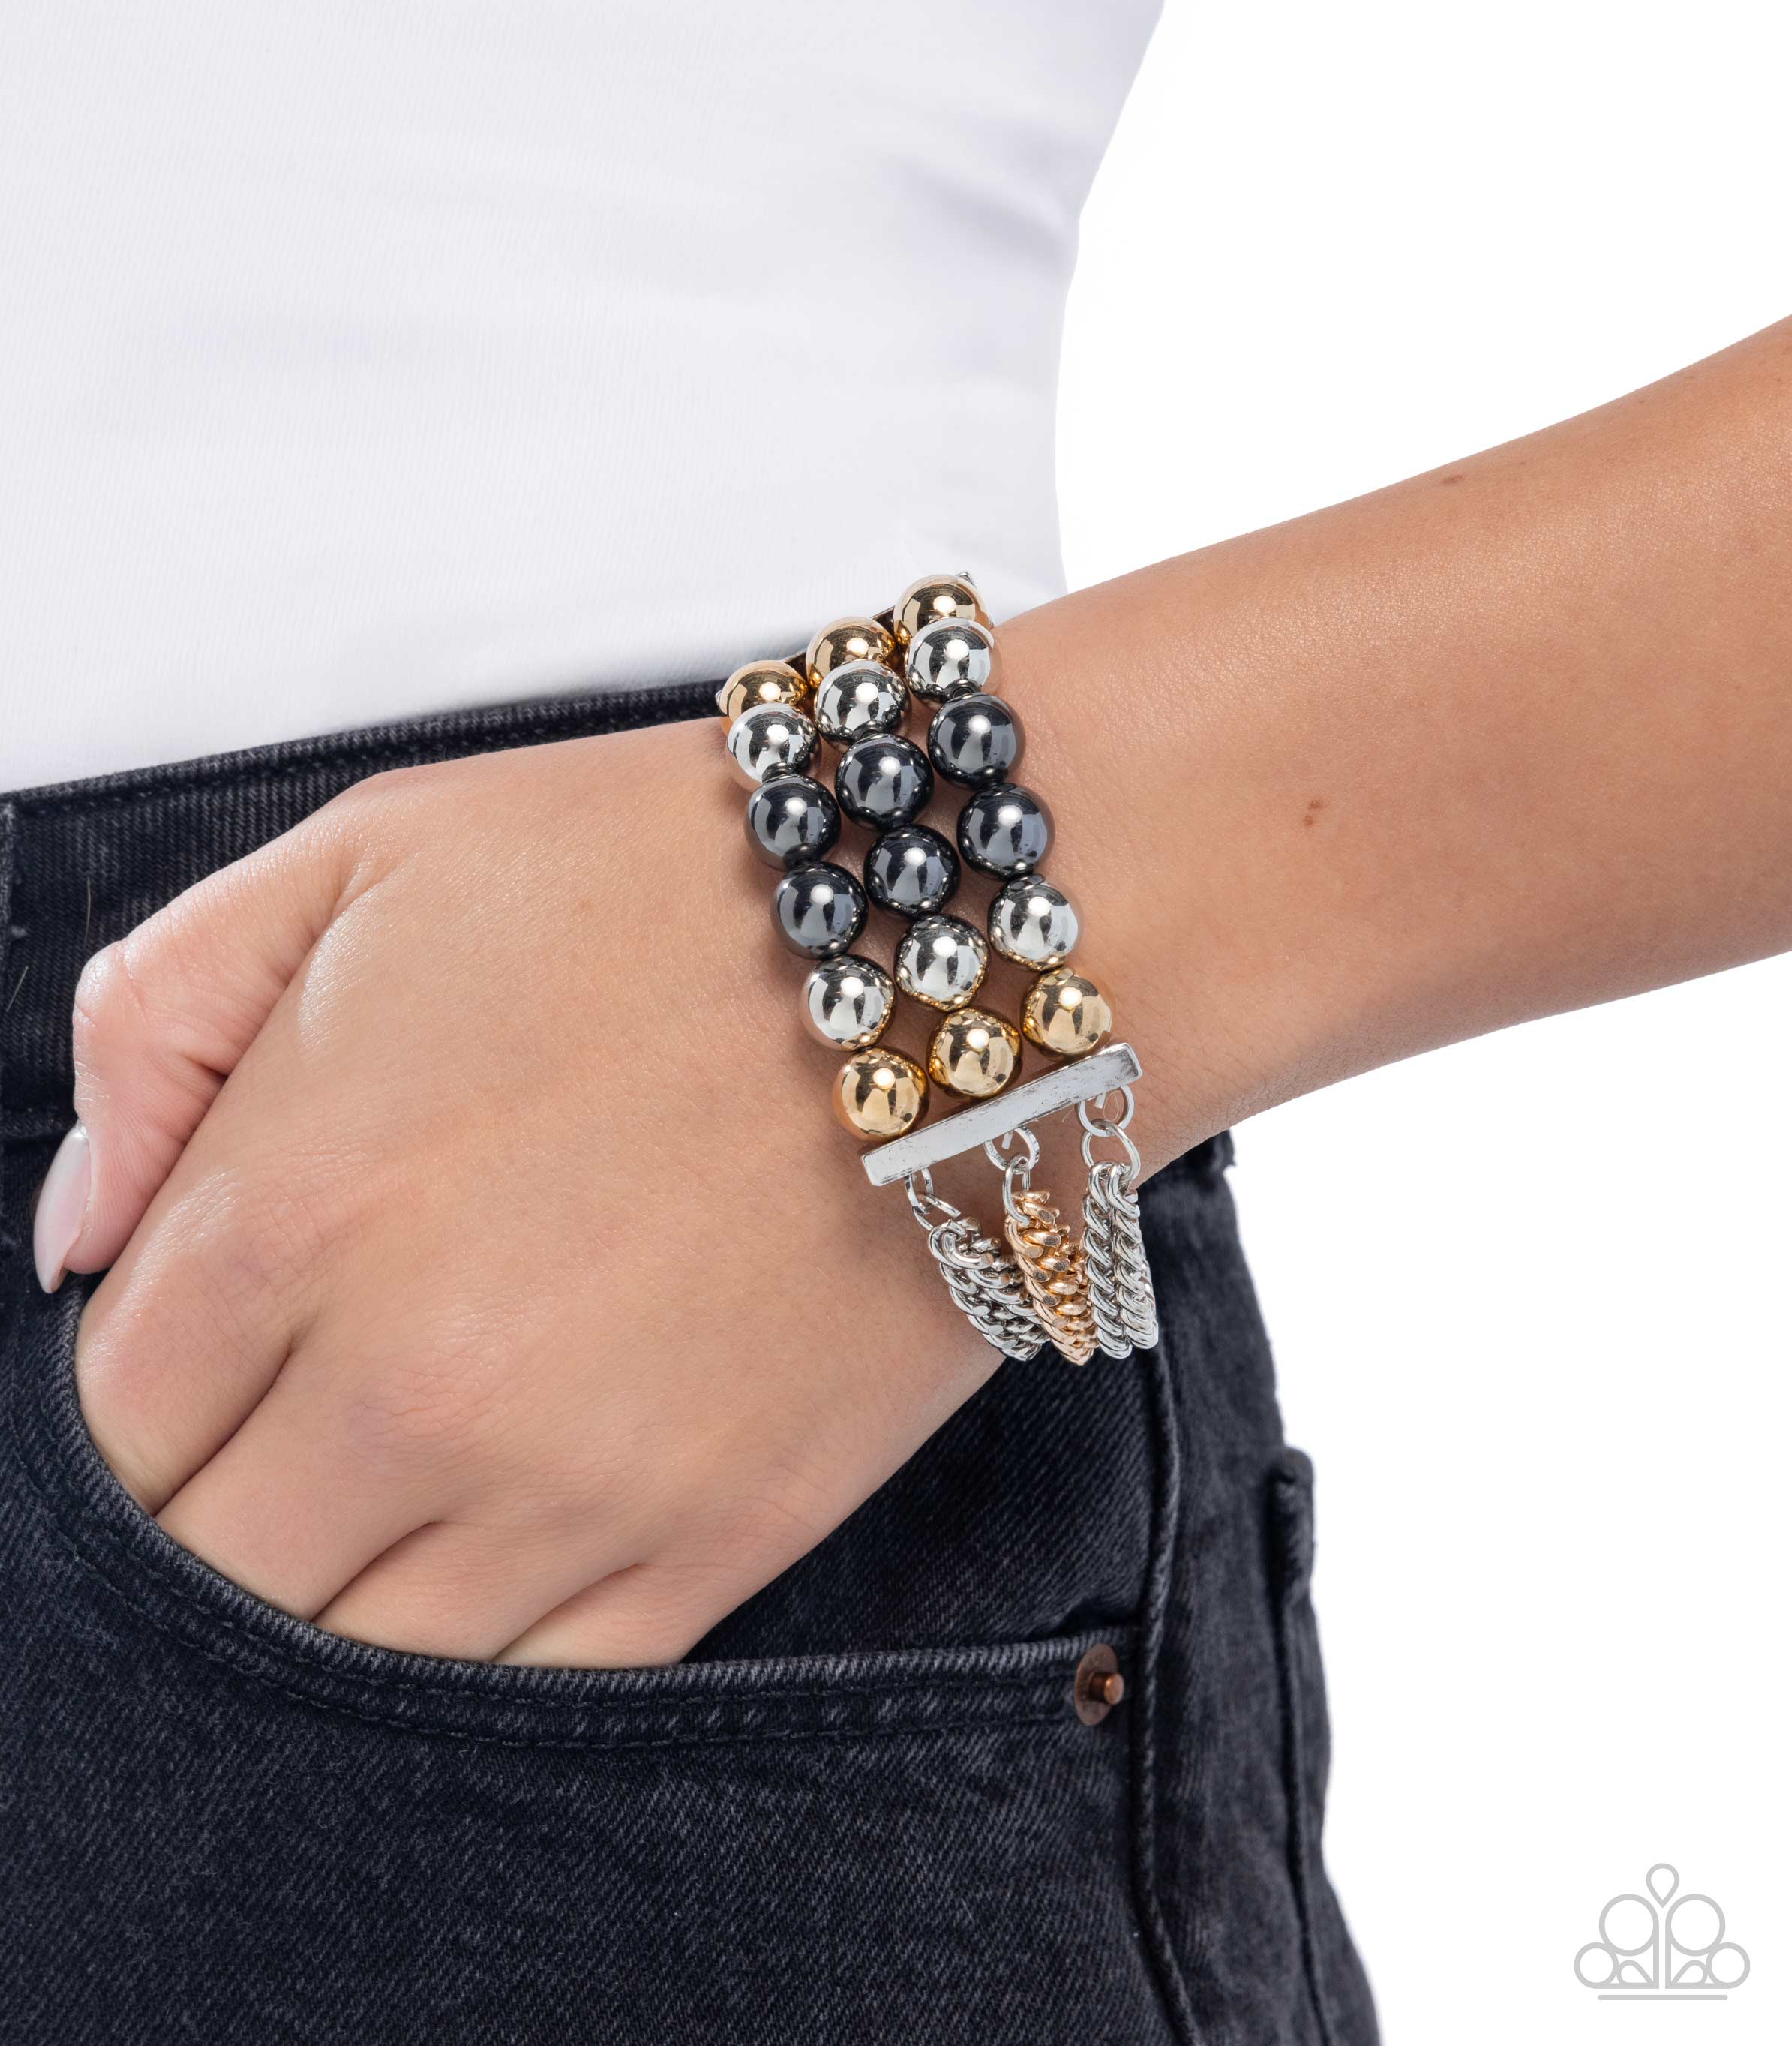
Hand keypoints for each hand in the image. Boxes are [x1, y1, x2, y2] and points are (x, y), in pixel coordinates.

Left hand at [51, 720, 1005, 1665]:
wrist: (960, 945)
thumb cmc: (668, 880)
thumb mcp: (364, 853)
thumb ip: (156, 1020)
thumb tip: (76, 1235)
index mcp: (297, 1207)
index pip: (108, 1421)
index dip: (137, 1398)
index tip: (201, 1357)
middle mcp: (410, 1384)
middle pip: (207, 1571)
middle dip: (218, 1505)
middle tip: (289, 1424)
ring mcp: (571, 1487)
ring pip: (349, 1661)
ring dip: (341, 1586)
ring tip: (400, 1477)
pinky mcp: (715, 1541)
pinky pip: (533, 1683)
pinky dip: (488, 1640)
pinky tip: (506, 1534)